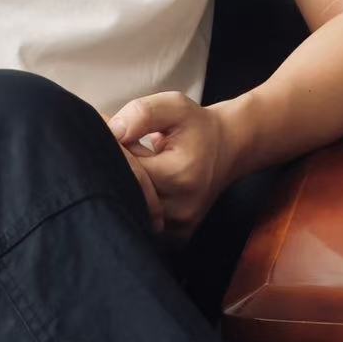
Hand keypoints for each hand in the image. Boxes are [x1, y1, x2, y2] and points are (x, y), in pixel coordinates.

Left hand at [105, 93, 234, 247]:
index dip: (115, 147)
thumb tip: (113, 132)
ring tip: (143, 162)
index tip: (116, 129)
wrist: (230, 148)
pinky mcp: (177, 236)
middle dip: (119, 167)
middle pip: (127, 191)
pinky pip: (144, 220)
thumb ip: (142, 114)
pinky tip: (148, 181)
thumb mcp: (174, 106)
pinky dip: (139, 200)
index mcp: (180, 176)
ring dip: (129, 184)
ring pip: (133, 207)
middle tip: (128, 144)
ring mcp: (179, 227)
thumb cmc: (198, 126)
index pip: (128, 169)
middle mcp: (180, 208)